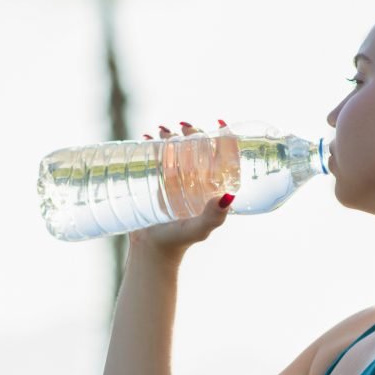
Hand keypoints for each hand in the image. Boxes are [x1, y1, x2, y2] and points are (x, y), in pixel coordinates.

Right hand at [129, 122, 236, 259]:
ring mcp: (175, 179)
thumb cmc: (179, 241)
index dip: (223, 138)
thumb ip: (213, 216)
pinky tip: (146, 137)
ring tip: (162, 132)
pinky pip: (156, 157)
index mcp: (211, 186)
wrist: (152, 250)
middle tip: (184, 129)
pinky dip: (152, 144)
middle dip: (193, 133)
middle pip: (197, 148)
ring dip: (171, 135)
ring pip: (176, 149)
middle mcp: (195, 180)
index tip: (219, 123)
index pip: (220, 157)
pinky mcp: (156, 181)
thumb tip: (229, 196)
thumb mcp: (199, 228)